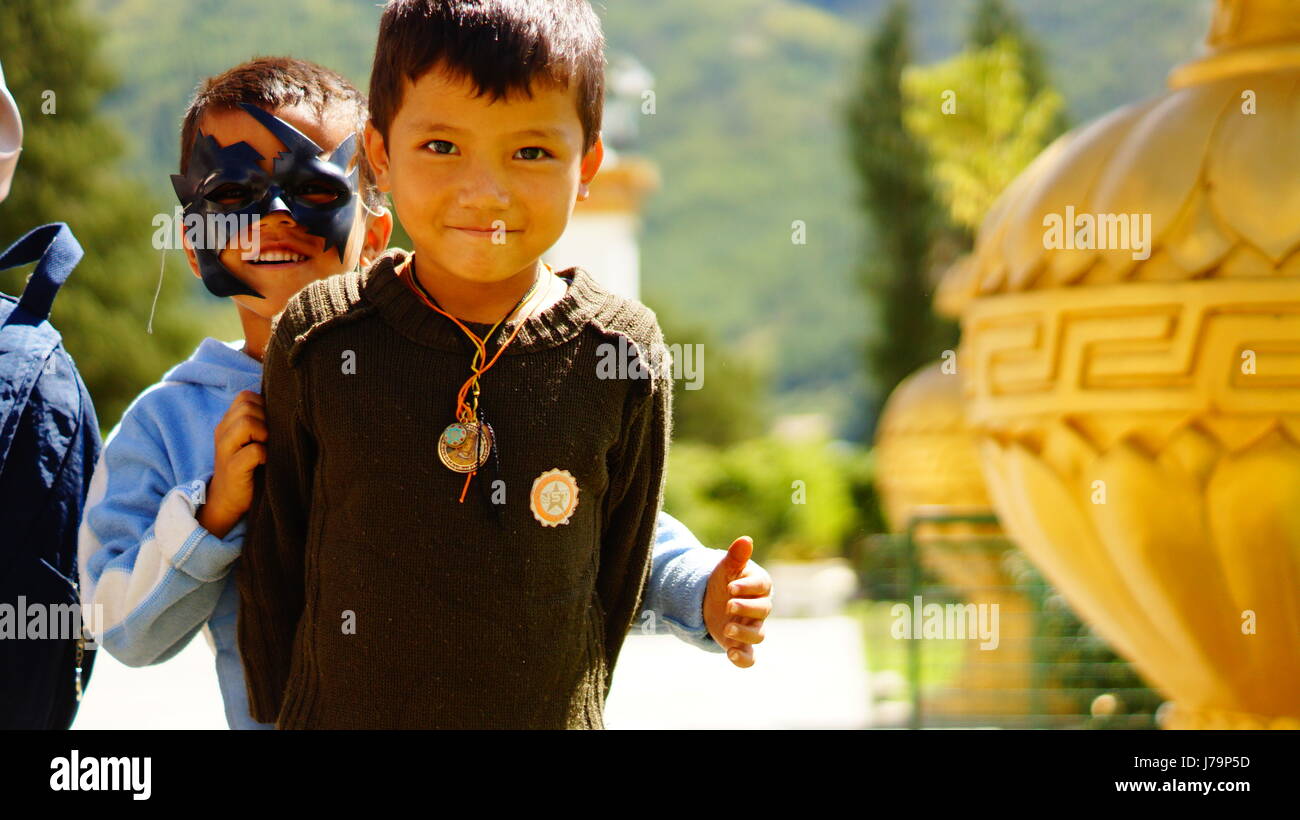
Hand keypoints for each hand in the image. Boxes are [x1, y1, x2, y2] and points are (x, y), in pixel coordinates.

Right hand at [197, 390, 266, 538]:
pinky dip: (265, 455)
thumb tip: (289, 404)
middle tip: (269, 438)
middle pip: (247, 406)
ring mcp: (225, 449)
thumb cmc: (249, 467)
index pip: (246, 396)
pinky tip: (266, 462)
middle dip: (265, 418)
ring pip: (246, 424)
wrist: (227, 500)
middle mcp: (223, 432)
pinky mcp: (232, 468)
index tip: (269, 423)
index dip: (263, 405)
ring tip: (266, 447)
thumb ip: (260, 421)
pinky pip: (254, 451)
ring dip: (264, 433)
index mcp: (228, 422)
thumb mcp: (251, 440)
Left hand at [703, 536, 772, 667]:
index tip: (731, 587)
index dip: (748, 587)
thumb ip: (736, 557)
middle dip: (746, 609)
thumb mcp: (726, 568)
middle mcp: (759, 608)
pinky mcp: (741, 645)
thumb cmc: (724, 580)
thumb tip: (745, 539)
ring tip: (727, 629)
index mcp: (759, 586)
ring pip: (758, 634)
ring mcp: (752, 627)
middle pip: (763, 611)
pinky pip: (749, 657)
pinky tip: (731, 655)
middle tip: (728, 605)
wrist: (711, 601)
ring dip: (744, 633)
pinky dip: (743, 659)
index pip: (762, 586)